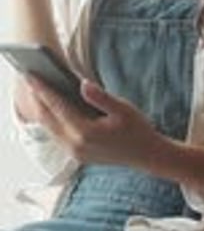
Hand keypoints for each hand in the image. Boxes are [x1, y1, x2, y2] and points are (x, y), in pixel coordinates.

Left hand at [25, 75, 166, 170]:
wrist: (147, 155)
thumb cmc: (138, 130)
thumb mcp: (123, 109)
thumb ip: (101, 97)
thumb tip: (82, 83)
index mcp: (85, 132)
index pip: (57, 107)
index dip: (43, 89)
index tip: (32, 75)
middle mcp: (75, 145)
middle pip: (47, 118)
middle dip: (38, 98)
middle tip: (30, 78)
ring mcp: (75, 152)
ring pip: (50, 128)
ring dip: (43, 109)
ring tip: (37, 90)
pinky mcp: (77, 155)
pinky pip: (57, 135)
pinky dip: (51, 120)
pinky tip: (51, 108)